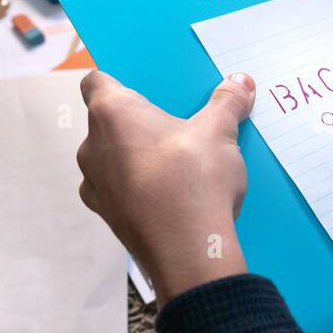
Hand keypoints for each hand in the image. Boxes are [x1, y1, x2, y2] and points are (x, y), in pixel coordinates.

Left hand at [77, 69, 254, 305]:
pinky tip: (170, 194)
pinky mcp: (107, 214)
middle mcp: (92, 146)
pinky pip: (120, 190)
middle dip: (139, 122)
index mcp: (111, 113)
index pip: (96, 81)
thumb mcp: (219, 132)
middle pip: (109, 122)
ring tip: (177, 165)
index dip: (118, 81)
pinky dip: (138, 188)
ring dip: (137, 157)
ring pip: (113, 158)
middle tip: (176, 127)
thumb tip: (241, 81)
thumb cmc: (194, 181)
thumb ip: (227, 102)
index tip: (143, 89)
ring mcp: (95, 184)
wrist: (187, 251)